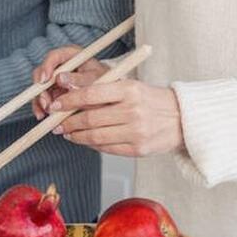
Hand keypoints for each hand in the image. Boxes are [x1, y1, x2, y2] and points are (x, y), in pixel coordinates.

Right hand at [31, 45, 109, 119]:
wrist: (109, 93)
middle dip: (41, 89)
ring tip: (44, 113)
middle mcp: (60, 66)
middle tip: (46, 103)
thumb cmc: (105, 81)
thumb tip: (60, 78)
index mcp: (71, 55)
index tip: (44, 80)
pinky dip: (41, 107)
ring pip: (40, 88)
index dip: (46, 67)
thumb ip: (79, 79)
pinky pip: (43, 99)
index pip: (54, 56)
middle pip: (43, 73)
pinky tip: (42, 116)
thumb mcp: (95, 79)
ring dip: (40, 101)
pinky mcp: (54, 92)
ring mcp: (55, 79)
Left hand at [49, 79, 184, 157]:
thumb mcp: (131, 86)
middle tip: (56, 122)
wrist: (181, 118)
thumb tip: (71, 98)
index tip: (55, 104)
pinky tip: (84, 140)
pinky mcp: (138, 149)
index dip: (68, 100)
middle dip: (67, 122)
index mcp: (129, 89)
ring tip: (67, 133)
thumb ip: (104, 91)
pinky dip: (91, 145)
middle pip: (89, 118)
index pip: (90, 94)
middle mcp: (132, 110)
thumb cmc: (150, 100)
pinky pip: (106, 148)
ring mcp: (136, 131)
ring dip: (76, 136)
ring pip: (95, 136)